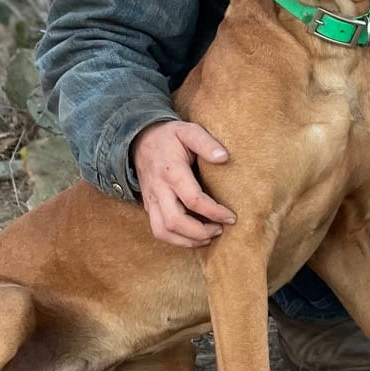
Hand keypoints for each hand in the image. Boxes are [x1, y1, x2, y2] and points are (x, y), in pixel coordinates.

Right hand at [131, 120, 236, 246]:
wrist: (138, 139)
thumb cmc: (169, 137)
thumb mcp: (188, 130)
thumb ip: (206, 142)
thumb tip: (224, 157)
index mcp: (172, 171)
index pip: (193, 200)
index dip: (214, 212)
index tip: (231, 217)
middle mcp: (159, 189)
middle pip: (175, 221)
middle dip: (200, 231)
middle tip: (221, 229)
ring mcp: (151, 200)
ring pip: (163, 231)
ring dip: (187, 240)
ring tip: (209, 237)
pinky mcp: (149, 206)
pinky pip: (159, 230)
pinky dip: (176, 240)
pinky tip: (194, 237)